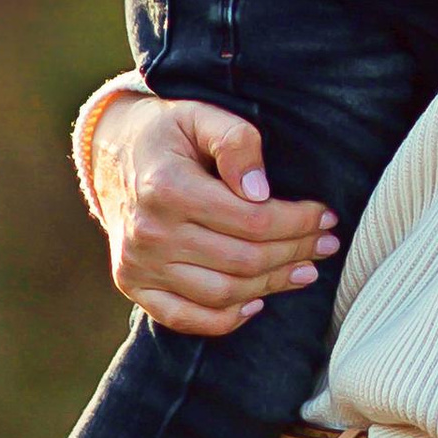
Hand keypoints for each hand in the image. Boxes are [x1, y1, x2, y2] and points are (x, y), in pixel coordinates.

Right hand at [84, 90, 340, 339]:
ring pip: (221, 293)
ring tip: (305, 270)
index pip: (251, 220)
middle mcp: (149, 233)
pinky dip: (224, 320)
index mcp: (167, 188)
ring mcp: (138, 264)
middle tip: (327, 244)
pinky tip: (257, 303)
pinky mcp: (132, 284)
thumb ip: (236, 142)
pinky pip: (183, 318)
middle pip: (242, 259)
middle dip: (295, 252)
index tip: (326, 216)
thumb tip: (260, 191)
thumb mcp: (202, 116)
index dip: (297, 222)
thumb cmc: (168, 132)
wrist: (110, 154)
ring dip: (271, 286)